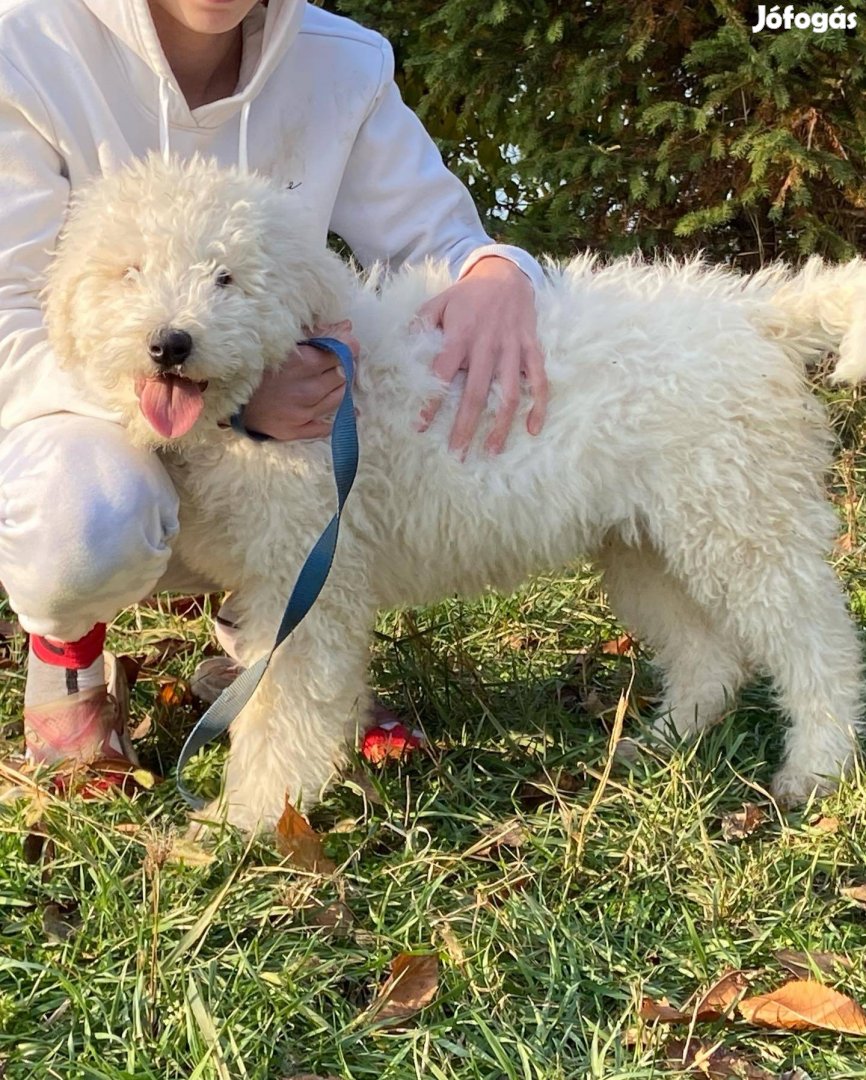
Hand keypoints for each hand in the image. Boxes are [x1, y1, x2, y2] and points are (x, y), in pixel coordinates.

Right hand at [243, 320, 358, 440]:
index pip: (342, 353)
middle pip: (344, 375)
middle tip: (336, 362)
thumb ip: (316, 334)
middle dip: (344, 366)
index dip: (348, 348)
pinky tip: (345, 412)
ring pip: (340, 398)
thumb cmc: (252, 364)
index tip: (346, 345)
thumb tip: (347, 327)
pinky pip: (326, 427)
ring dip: (340, 387)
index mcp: (305, 363)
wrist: (224, 396)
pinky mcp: (296, 430)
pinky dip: (336, 418)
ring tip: (332, 381)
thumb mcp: (282, 343)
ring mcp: (303, 413)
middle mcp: (308, 390)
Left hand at [415, 256, 547, 455]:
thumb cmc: (467, 295)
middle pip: (477, 392)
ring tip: (491, 451)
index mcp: (461, 335)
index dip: (432, 401)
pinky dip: (538, 406)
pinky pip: (539, 381)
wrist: (506, 274)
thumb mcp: (438, 302)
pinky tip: (532, 429)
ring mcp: (513, 348)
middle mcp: (488, 344)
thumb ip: (420, 324)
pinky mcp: (532, 350)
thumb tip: (400, 346)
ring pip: (509, 393)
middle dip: (466, 426)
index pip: (443, 373)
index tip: (421, 427)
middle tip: (457, 453)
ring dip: (501, 425)